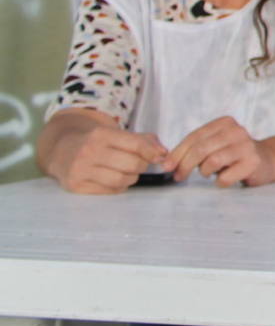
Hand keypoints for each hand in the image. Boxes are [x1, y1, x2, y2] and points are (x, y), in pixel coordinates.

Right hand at [42, 117, 166, 194]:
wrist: (60, 150)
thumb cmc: (95, 142)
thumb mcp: (115, 134)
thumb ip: (142, 140)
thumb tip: (163, 153)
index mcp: (101, 135)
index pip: (136, 145)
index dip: (152, 152)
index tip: (160, 157)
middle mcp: (89, 152)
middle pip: (131, 165)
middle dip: (141, 166)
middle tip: (139, 165)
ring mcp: (81, 170)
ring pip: (121, 180)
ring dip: (131, 178)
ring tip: (127, 173)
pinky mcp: (76, 186)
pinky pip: (109, 191)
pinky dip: (118, 187)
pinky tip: (114, 179)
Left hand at [168, 117, 274, 187]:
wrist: (267, 160)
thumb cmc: (233, 154)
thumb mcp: (214, 144)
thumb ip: (194, 148)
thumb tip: (166, 162)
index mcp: (224, 123)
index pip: (194, 137)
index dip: (177, 153)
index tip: (167, 167)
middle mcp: (236, 131)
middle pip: (200, 149)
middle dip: (184, 166)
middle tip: (179, 177)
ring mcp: (246, 146)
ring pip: (212, 162)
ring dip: (204, 172)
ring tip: (208, 173)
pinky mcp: (253, 163)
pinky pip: (225, 178)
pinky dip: (219, 182)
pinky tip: (225, 178)